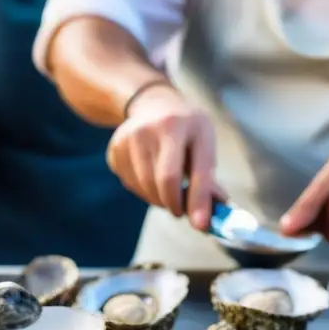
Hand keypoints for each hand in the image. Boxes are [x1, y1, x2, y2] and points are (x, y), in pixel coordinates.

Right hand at [106, 83, 221, 229]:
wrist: (152, 103)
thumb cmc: (187, 129)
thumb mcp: (204, 142)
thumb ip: (208, 179)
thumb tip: (213, 217)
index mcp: (185, 124)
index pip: (194, 171)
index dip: (198, 200)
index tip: (201, 226)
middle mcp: (156, 126)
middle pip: (166, 182)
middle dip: (176, 204)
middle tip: (181, 210)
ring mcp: (131, 136)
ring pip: (146, 187)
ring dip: (159, 199)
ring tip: (168, 191)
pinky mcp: (115, 148)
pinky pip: (131, 184)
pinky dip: (144, 191)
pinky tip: (150, 176)